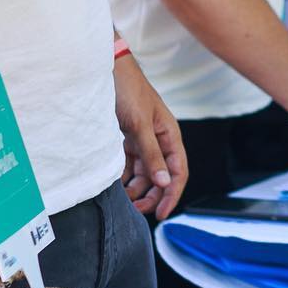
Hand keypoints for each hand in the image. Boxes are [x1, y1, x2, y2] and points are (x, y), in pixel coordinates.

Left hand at [114, 53, 187, 220]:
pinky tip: (116, 184)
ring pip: (145, 172)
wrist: (108, 72)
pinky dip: (125, 176)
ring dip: (137, 188)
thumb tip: (164, 182)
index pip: (178, 172)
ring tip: (123, 200)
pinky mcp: (128, 138)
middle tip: (137, 211)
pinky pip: (130, 164)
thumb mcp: (140, 126)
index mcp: (170, 135)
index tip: (162, 214)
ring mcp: (144, 139)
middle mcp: (160, 139)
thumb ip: (152, 155)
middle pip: (162, 175)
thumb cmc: (129, 93)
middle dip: (152, 195)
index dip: (172, 194)